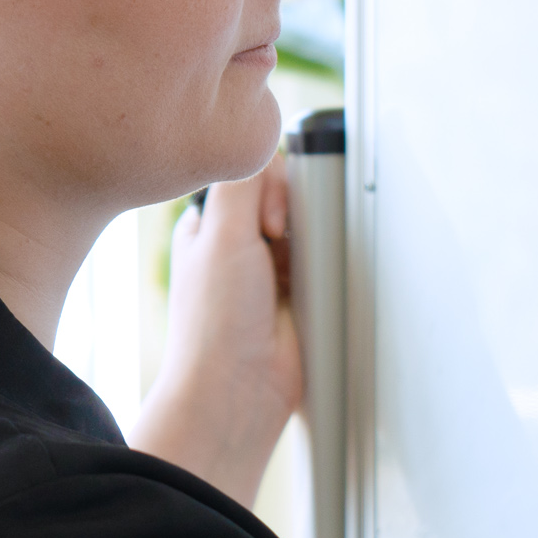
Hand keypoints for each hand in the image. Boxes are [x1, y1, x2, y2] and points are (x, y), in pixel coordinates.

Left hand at [131, 157, 304, 507]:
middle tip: (285, 244)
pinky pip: (326, 263)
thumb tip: (262, 147)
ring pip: (311, 230)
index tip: (269, 221)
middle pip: (288, 200)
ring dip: (314, 246)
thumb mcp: (220, 233)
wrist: (240, 390)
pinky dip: (327, 270)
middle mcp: (239, 247)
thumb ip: (241, 183)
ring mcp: (273, 274)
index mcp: (210, 226)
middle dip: (297, 217)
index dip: (271, 190)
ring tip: (301, 273)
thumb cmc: (216, 324)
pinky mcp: (301, 297)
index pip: (253, 175)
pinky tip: (316, 288)